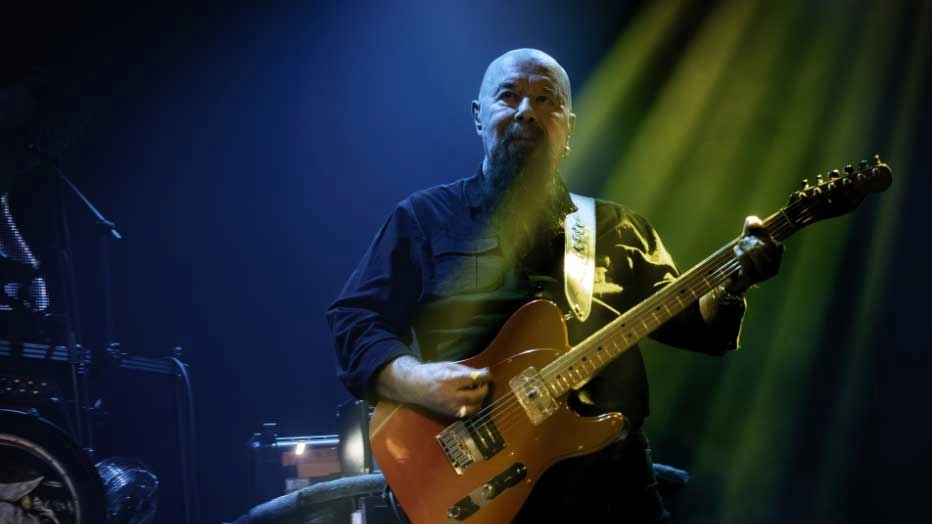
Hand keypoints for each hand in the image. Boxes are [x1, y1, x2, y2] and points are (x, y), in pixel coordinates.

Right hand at [377, 356, 491, 417]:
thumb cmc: (433, 372)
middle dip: (485, 389)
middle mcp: (451, 396)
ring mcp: (450, 407)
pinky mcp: (449, 414)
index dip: (485, 376)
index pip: (474, 379)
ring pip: (474, 408)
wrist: (415, 386)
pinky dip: (473, 407)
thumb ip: (467, 370)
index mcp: (450, 380)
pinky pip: (467, 414)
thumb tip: (486, 372)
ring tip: (478, 391)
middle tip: (485, 383)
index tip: (488, 374)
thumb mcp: (449, 365)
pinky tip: (472, 400)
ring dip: (481, 400)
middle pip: (477, 395)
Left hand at [726, 216, 783, 293]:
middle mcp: (774, 268)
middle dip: (751, 241)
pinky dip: (740, 254)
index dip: (762, 235)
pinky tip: (736, 250)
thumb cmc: (745, 255)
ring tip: (739, 245)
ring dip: (744, 246)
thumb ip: (753, 226)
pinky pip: (747, 263)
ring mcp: (763, 275)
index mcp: (777, 258)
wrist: (733, 276)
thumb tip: (754, 222)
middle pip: (764, 247)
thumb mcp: (750, 238)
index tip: (752, 235)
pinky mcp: (751, 279)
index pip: (774, 244)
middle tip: (743, 240)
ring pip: (755, 254)